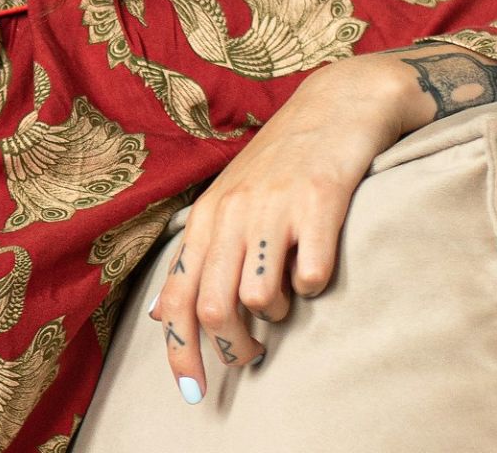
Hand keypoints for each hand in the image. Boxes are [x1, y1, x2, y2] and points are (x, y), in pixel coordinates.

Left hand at [145, 54, 412, 402]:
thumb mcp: (226, 204)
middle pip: (215, 308)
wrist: (337, 103)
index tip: (193, 392)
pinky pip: (312, 275)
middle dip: (235, 348)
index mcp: (204, 219)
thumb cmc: (280, 163)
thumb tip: (159, 315)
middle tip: (256, 353)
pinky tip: (319, 269)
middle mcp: (231, 213)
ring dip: (278, 316)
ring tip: (288, 299)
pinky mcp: (320, 202)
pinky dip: (317, 288)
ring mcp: (274, 207)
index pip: (178, 298)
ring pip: (259, 297)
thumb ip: (196, 257)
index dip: (181, 352)